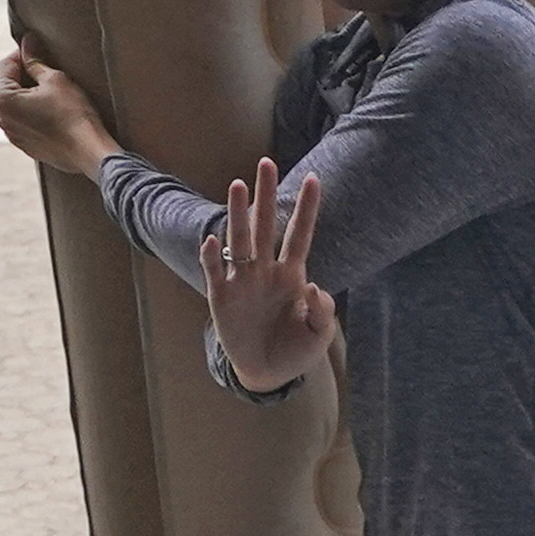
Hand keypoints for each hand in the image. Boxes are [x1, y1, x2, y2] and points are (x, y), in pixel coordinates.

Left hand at [0, 44, 112, 175]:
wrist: (89, 152)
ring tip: (55, 93)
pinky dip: (36, 113)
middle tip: (50, 70)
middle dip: (26, 75)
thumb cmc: (73, 115)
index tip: (39, 48)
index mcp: (2, 99)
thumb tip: (27, 42)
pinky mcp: (27, 147)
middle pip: (9, 86)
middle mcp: (2, 119)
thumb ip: (35, 60)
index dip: (23, 54)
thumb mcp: (55, 79)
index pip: (6, 65)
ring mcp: (13, 135)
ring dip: (31, 95)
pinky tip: (56, 111)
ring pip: (18, 105)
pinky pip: (27, 122)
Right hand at [204, 158, 335, 392]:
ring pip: (239, 239)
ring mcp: (242, 280)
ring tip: (238, 185)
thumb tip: (312, 287)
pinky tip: (211, 240)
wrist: (267, 373)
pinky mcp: (221, 297)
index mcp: (292, 276)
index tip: (315, 178)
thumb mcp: (319, 334)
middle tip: (266, 162)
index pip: (300, 235)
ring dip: (238, 214)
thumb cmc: (295, 350)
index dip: (307, 209)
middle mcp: (266, 271)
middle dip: (266, 195)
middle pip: (265, 225)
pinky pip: (215, 271)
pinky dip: (211, 256)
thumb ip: (323, 311)